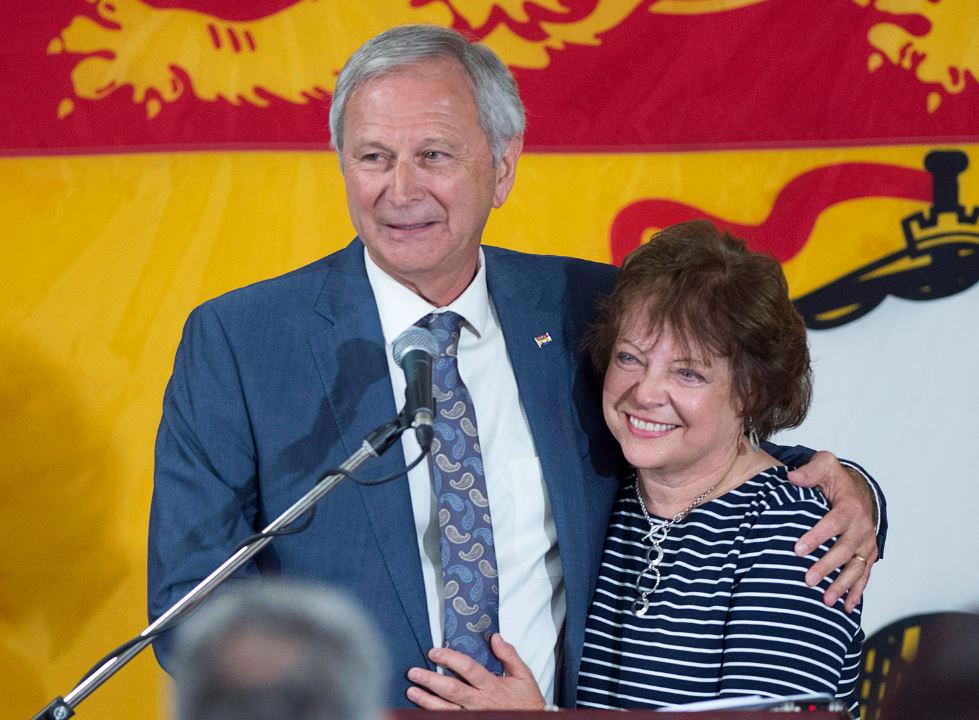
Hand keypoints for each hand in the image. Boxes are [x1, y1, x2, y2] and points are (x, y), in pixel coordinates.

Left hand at [405, 634, 546, 709]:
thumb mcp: (523, 675)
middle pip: (451, 690)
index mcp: (492, 686)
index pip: (468, 669)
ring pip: (446, 709)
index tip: (434, 652)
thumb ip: (509, 655)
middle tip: (413, 672)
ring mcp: (474, 716)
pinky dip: (435, 715)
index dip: (450, 659)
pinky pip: (450, 719)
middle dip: (430, 680)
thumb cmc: (526, 701)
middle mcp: (480, 702)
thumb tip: (495, 637)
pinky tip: (423, 709)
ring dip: (426, 701)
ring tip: (411, 691)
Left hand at [787, 451, 877, 611]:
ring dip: (841, 585)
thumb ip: (810, 471)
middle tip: (807, 580)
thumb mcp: (825, 465)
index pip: (833, 523)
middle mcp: (862, 528)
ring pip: (855, 568)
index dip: (817, 537)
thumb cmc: (835, 479)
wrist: (858, 490)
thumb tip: (792, 477)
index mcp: (850, 507)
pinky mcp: (868, 555)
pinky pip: (864, 576)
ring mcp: (866, 544)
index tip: (798, 549)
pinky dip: (856, 592)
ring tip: (825, 599)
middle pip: (844, 550)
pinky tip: (845, 607)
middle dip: (826, 566)